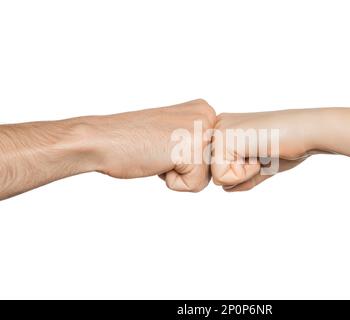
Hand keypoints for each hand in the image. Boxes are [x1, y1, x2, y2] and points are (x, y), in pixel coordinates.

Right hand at [89, 99, 215, 191]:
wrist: (101, 139)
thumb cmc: (132, 140)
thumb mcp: (174, 132)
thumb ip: (196, 139)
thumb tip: (216, 160)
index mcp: (203, 109)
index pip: (214, 154)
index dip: (187, 160)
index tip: (165, 144)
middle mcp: (207, 115)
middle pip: (213, 165)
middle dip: (186, 168)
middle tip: (160, 150)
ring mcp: (202, 130)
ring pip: (206, 176)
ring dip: (180, 175)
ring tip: (158, 154)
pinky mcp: (193, 149)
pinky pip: (194, 185)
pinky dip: (172, 182)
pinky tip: (156, 160)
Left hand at [211, 109, 321, 190]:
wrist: (306, 132)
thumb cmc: (288, 147)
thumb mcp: (262, 165)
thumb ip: (243, 177)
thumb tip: (225, 188)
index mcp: (225, 129)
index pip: (219, 169)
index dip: (244, 171)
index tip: (261, 152)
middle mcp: (217, 127)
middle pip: (215, 174)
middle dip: (241, 173)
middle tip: (261, 152)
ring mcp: (217, 131)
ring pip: (216, 177)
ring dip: (244, 173)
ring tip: (260, 152)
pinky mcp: (222, 139)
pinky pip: (222, 178)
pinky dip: (245, 174)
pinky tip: (258, 153)